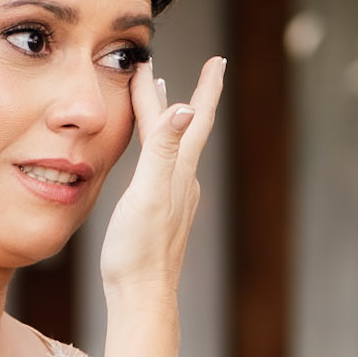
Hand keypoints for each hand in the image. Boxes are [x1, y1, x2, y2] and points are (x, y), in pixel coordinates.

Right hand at [100, 56, 224, 297]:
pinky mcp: (160, 213)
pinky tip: (153, 156)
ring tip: (162, 100)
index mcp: (180, 170)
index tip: (218, 60)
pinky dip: (158, 147)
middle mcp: (183, 181)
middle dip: (183, 95)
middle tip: (180, 69)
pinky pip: (162, 168)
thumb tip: (185, 109)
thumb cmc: (139, 250)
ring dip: (168, 120)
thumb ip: (163, 150)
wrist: (141, 296)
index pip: (194, 119)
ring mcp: (174, 198)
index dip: (206, 87)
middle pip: (184, 128)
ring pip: (173, 147)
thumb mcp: (148, 193)